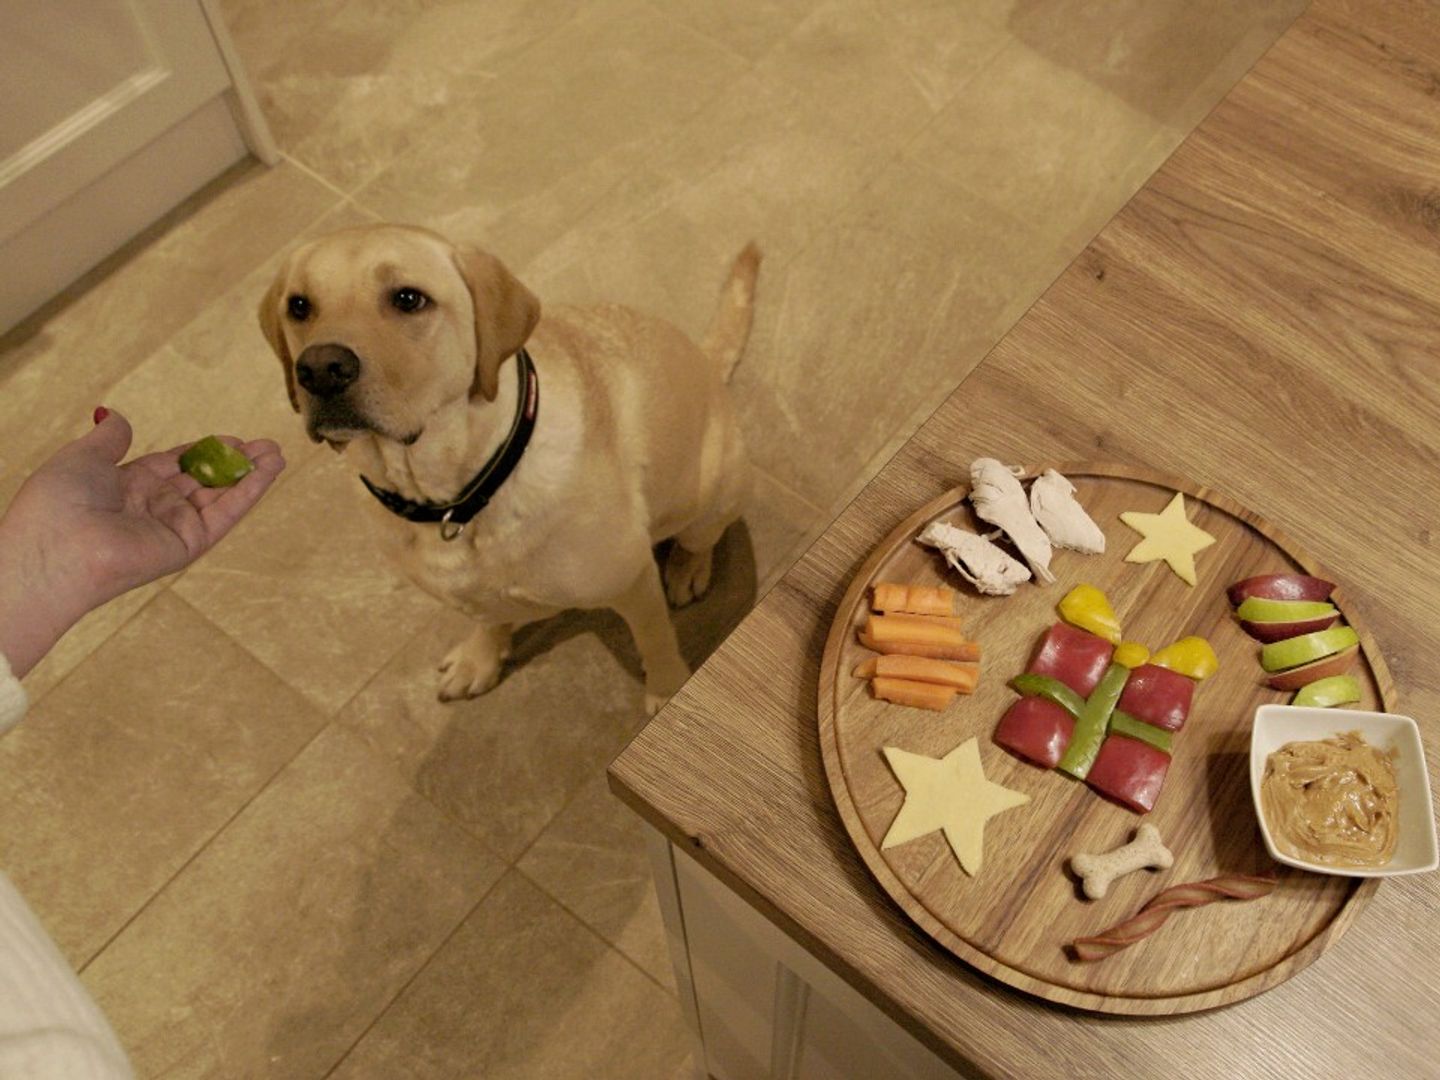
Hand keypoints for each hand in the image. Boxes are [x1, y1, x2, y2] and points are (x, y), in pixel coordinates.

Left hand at [0, 409, 284, 677]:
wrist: (55, 550)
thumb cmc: (56, 503)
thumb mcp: (81, 457)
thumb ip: (110, 439)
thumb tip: (119, 418)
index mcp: (126, 487)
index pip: (175, 464)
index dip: (203, 450)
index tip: (230, 438)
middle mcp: (152, 508)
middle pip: (203, 480)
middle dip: (234, 462)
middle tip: (264, 445)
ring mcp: (172, 527)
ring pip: (220, 497)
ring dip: (251, 476)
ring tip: (277, 453)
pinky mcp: (188, 544)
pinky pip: (224, 514)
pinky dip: (249, 492)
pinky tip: (268, 470)